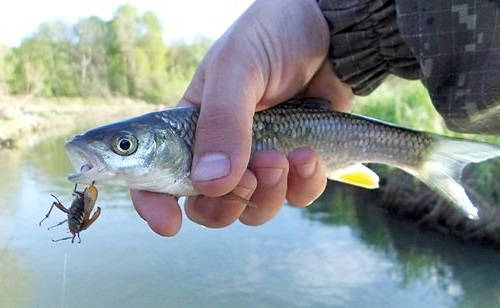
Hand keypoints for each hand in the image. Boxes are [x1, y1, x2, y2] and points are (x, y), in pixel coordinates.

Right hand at [130, 0, 353, 235]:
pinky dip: (304, 185)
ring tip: (284, 156)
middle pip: (209, 206)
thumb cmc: (273, 37)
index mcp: (189, 128)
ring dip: (269, 193)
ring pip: (254, 209)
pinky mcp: (296, 165)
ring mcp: (259, 161)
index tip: (167, 223)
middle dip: (227, 202)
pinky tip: (310, 155)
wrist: (333, 34)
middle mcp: (220, 151)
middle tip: (251, 173)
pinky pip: (296, 197)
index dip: (155, 203)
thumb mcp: (237, 69)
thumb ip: (221, 121)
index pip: (157, 175)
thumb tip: (209, 183)